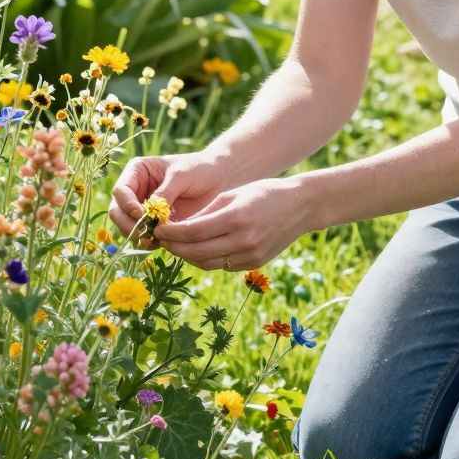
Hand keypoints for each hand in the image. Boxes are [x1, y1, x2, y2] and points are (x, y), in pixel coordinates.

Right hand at [108, 151, 232, 244]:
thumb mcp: (181, 175)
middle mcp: (136, 191)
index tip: (141, 214)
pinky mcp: (155, 225)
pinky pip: (144, 237)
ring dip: (138, 236)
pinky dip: (149, 242)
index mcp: (137, 172)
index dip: (127, 204)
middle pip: (118, 212)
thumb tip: (151, 214)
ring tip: (154, 240)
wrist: (220, 180)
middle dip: (128, 224)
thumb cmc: (199, 169)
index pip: (121, 191)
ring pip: (128, 227)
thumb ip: (165, 192)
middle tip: (144, 233)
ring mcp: (144, 210)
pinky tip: (162, 243)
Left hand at [149, 176, 308, 272]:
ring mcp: (250, 255)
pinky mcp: (255, 263)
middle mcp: (243, 240)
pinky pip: (222, 266)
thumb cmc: (265, 193)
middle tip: (161, 241)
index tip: (158, 230)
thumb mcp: (233, 194)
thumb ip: (206, 213)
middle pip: (196, 252)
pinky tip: (197, 250)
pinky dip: (206, 259)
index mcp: (236, 218)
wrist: (301, 206)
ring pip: (207, 263)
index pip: (193, 233)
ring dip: (187, 257)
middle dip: (175, 248)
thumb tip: (178, 228)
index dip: (171, 234)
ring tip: (176, 246)